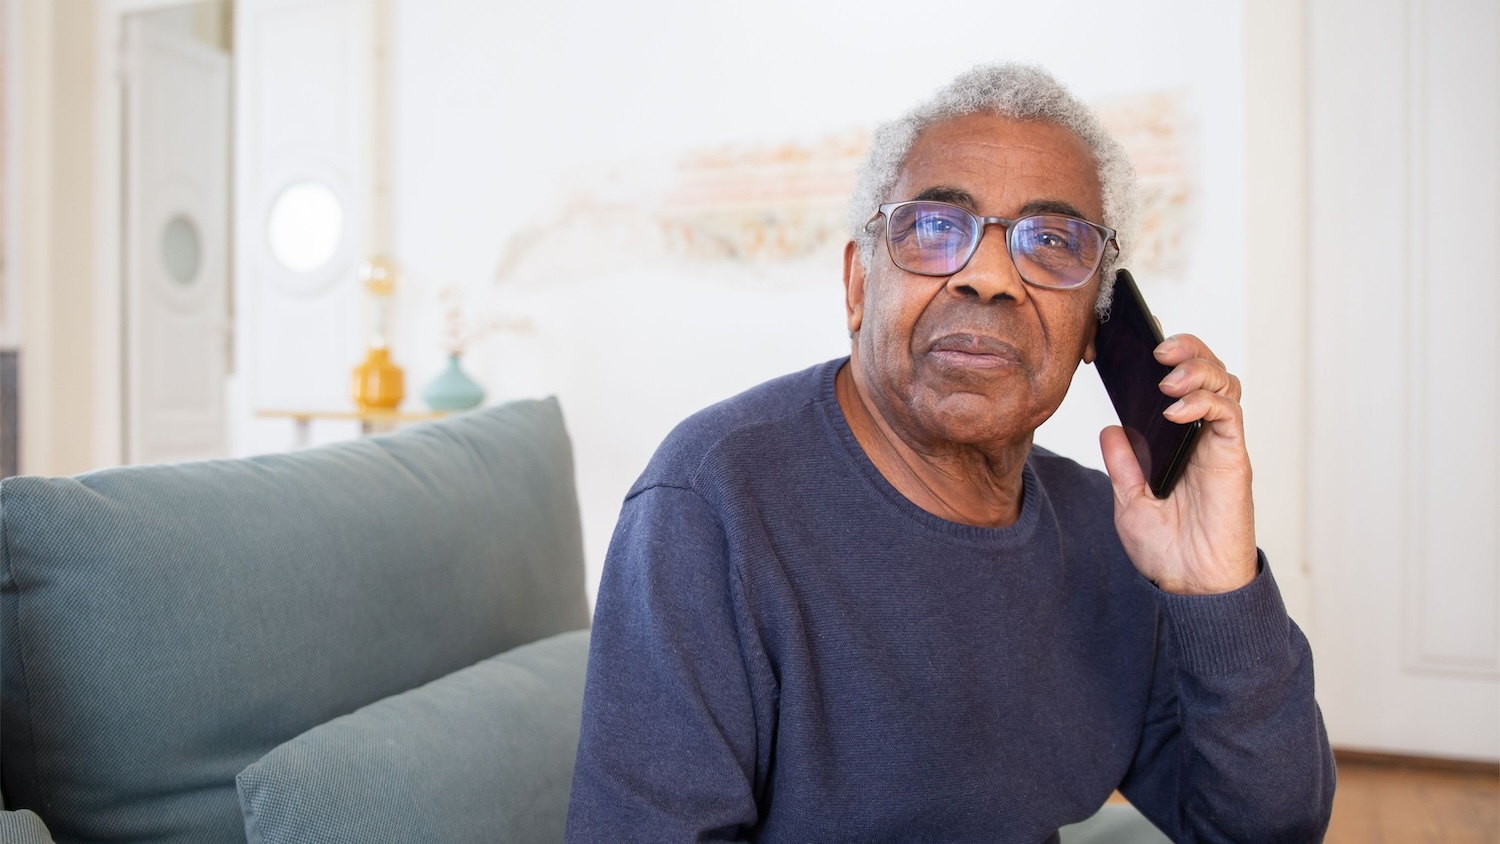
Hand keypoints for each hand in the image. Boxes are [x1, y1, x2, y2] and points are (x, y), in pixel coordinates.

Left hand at [1099, 334, 1256, 594]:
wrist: (1191, 587)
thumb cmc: (1167, 551)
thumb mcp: (1130, 502)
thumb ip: (1124, 464)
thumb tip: (1111, 428)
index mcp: (1178, 441)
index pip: (1180, 385)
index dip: (1168, 358)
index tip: (1137, 341)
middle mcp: (1204, 437)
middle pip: (1208, 372)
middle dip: (1188, 350)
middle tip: (1158, 349)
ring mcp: (1220, 446)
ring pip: (1225, 384)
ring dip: (1197, 369)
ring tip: (1167, 377)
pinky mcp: (1234, 459)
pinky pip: (1229, 415)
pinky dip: (1205, 402)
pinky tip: (1177, 409)